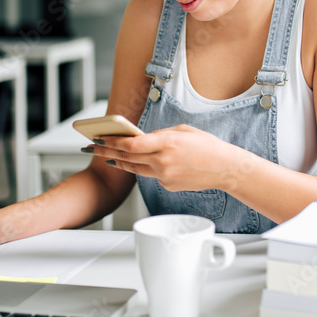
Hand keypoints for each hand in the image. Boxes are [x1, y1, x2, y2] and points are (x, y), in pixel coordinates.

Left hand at [91, 125, 253, 193]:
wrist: (225, 169)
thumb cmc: (207, 146)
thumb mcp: (183, 131)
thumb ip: (160, 134)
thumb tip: (142, 139)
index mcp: (167, 143)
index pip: (132, 143)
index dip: (112, 141)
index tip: (99, 137)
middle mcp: (163, 161)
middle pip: (127, 157)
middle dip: (107, 151)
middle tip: (91, 147)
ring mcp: (165, 176)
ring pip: (136, 168)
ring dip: (121, 162)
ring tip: (108, 156)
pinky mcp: (168, 186)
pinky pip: (153, 175)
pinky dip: (149, 168)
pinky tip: (151, 163)